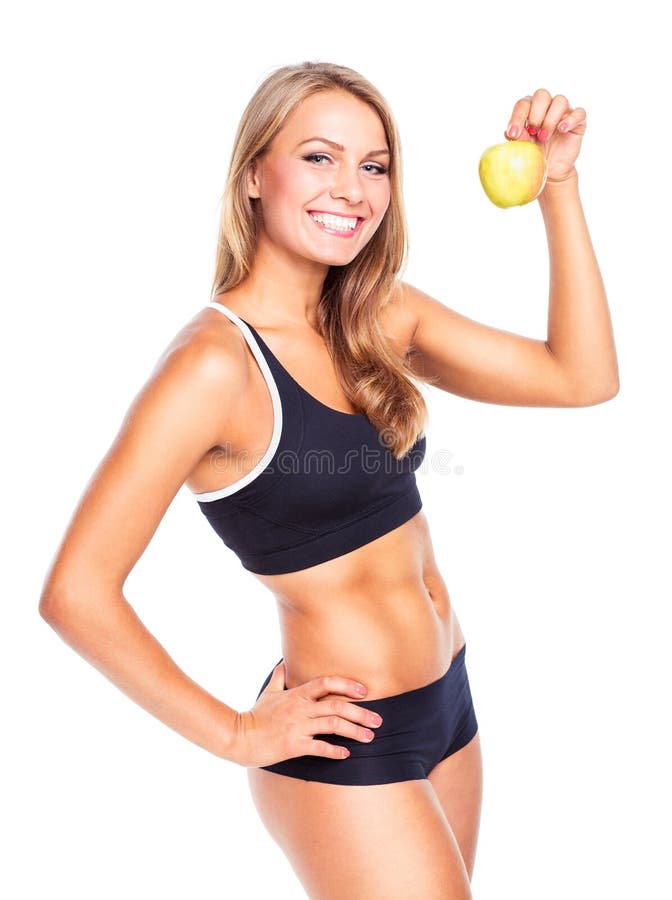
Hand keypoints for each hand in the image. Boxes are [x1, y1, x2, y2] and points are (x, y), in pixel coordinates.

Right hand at [229, 660, 383, 767]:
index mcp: (297, 694)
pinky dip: (334, 750)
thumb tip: (282, 664)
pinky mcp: (293, 745)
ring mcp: (298, 726)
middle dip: (361, 712)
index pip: (327, 683)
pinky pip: (319, 747)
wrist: (239, 736)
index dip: (348, 685)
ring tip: (370, 738)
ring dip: (354, 731)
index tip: (365, 691)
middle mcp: (301, 708)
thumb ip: (279, 678)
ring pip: (333, 724)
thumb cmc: (255, 715)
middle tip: (378, 720)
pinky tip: (346, 754)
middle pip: (337, 705)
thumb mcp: (268, 693)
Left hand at [503, 88, 586, 180]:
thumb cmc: (535, 156)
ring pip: (560, 100)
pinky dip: (570, 119)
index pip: (523, 103)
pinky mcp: (578, 122)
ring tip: (544, 136)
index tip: (513, 134)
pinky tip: (562, 129)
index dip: (517, 116)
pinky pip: (579, 113)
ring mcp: (564, 112)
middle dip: (535, 114)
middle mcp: (547, 107)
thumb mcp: (524, 149)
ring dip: (550, 119)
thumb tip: (509, 132)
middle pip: (542, 95)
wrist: (551, 171)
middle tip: (533, 132)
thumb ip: (518, 138)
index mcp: (530, 109)